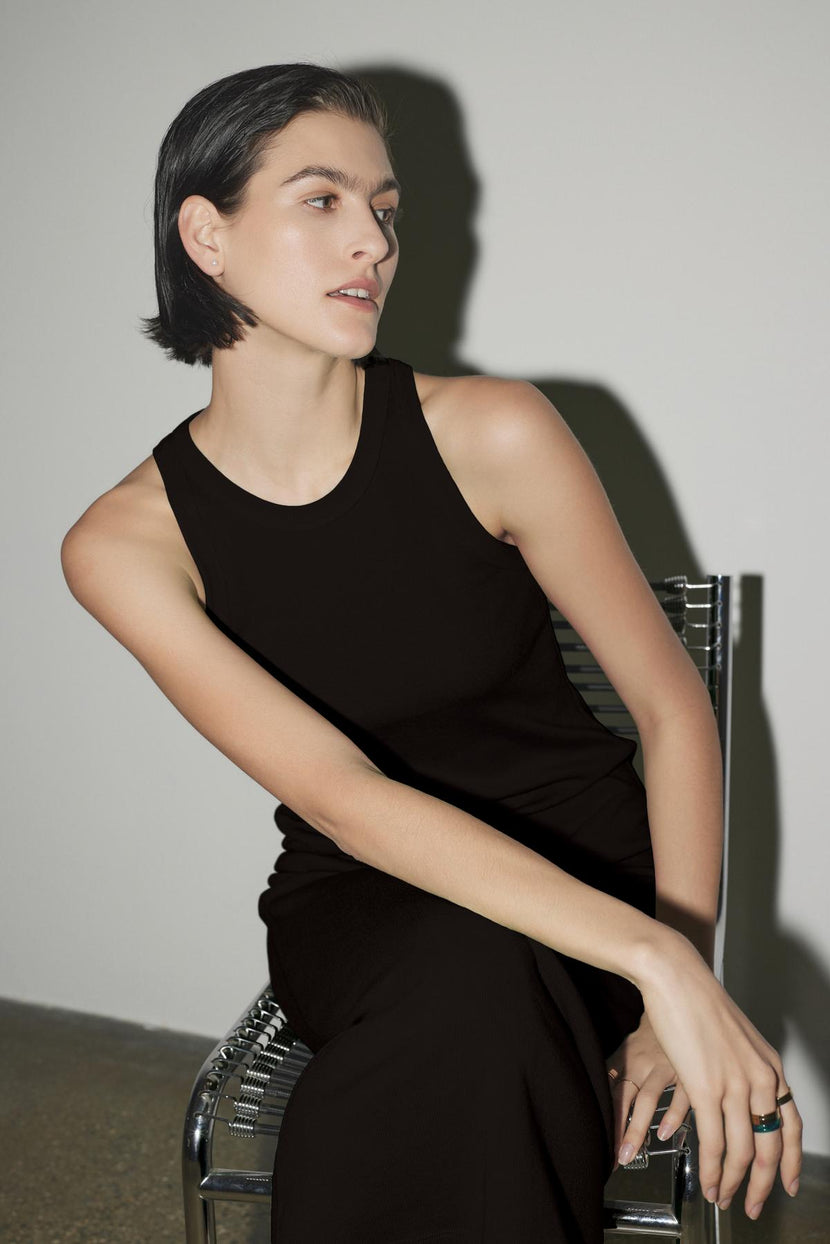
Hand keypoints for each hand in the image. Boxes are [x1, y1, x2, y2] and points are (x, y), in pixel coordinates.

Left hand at [605, 1011, 690, 1170]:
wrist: (681, 996)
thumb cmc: (654, 1032)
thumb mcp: (631, 1047)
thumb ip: (619, 1070)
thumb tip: (602, 1094)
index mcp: (626, 1059)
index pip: (608, 1092)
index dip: (604, 1120)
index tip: (601, 1146)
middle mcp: (641, 1064)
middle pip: (622, 1099)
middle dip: (617, 1132)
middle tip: (612, 1158)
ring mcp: (665, 1065)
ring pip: (646, 1099)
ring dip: (636, 1129)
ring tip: (629, 1153)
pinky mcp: (691, 1067)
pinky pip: (681, 1093)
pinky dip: (673, 1113)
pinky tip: (666, 1133)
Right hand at [630, 928, 802, 1220]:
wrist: (677, 978)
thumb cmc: (698, 1002)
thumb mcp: (735, 1040)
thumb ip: (743, 1070)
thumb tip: (739, 1097)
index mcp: (771, 1067)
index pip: (792, 1126)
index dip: (789, 1161)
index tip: (784, 1183)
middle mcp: (760, 1079)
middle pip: (771, 1146)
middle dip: (763, 1184)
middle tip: (755, 1205)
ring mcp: (735, 1084)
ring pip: (744, 1151)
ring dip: (735, 1183)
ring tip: (724, 1198)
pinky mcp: (706, 1087)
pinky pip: (715, 1142)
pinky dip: (714, 1168)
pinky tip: (709, 1180)